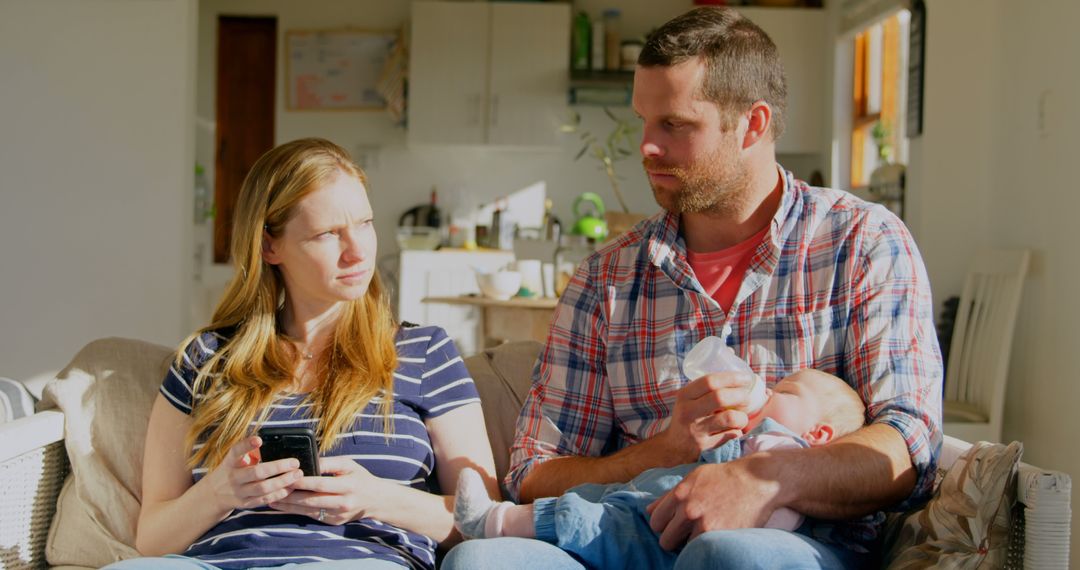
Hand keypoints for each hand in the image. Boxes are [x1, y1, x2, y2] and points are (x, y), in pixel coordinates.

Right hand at [203, 436, 303, 511]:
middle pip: (256, 472)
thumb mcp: (235, 459)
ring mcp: (239, 492)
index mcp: (231, 462)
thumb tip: (274, 442)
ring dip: (282, 482)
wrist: (214, 494)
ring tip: (297, 475)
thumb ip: (250, 452)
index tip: (259, 440)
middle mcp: (233, 477)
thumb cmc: (233, 470)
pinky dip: (278, 494)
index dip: (247, 445)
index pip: (236, 451)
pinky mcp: (245, 503)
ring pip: (262, 488)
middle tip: (295, 463)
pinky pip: (264, 500)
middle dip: (278, 467)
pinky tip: (290, 488)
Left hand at [269, 456, 385, 524]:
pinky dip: (295, 511)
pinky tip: (283, 506)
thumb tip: (307, 461)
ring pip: (308, 511)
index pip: (320, 484)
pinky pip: (311, 516)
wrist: (375, 500)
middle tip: (272, 489)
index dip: (302, 482)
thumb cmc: (360, 477)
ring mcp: (337, 515)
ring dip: (288, 506)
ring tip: (271, 499)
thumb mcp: (348, 465)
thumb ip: (328, 463)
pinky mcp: (333, 522)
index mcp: (348, 486)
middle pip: (311, 500)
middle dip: (290, 495)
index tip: (286, 477)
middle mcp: (343, 503)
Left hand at [646, 457, 780, 549]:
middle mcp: (689, 510)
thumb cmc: (723, 478)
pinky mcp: (720, 536)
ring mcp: (705, 525)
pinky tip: (713, 536)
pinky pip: (701, 550)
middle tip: (686, 534)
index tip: (671, 526)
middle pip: (665, 540)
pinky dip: (705, 546)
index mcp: (679, 494)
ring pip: (684, 548)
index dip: (662, 526)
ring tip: (704, 532)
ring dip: (691, 543)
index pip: (655, 522)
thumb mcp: (693, 478)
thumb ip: (669, 496)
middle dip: (673, 539)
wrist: (756, 481)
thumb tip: (648, 511)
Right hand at [660, 372, 757, 461]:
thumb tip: (739, 381)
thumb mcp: (688, 400)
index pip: (710, 381)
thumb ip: (707, 391)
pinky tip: (733, 432)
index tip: (745, 379)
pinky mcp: (704, 447)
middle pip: (720, 397)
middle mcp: (688, 412)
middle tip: (746, 399)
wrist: (673, 447)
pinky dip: (737, 432)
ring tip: (741, 418)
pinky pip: (731, 436)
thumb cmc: (687, 418)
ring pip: (730, 418)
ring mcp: (696, 431)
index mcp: (684, 396)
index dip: (732, 378)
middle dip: (740, 396)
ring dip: (742, 417)